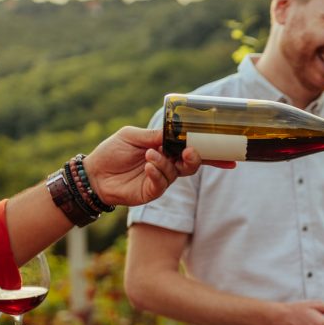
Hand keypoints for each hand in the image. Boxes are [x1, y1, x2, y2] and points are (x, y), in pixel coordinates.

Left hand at [82, 126, 235, 207]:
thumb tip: (175, 132)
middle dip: (195, 158)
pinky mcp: (152, 191)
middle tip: (188, 152)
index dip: (212, 154)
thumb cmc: (111, 152)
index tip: (230, 155)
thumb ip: (154, 135)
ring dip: (165, 162)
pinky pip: (162, 183)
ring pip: (177, 172)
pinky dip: (157, 173)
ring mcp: (161, 179)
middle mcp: (168, 165)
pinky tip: (147, 166)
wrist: (93, 173)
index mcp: (166, 149)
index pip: (193, 150)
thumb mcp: (132, 135)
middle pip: (192, 163)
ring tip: (149, 156)